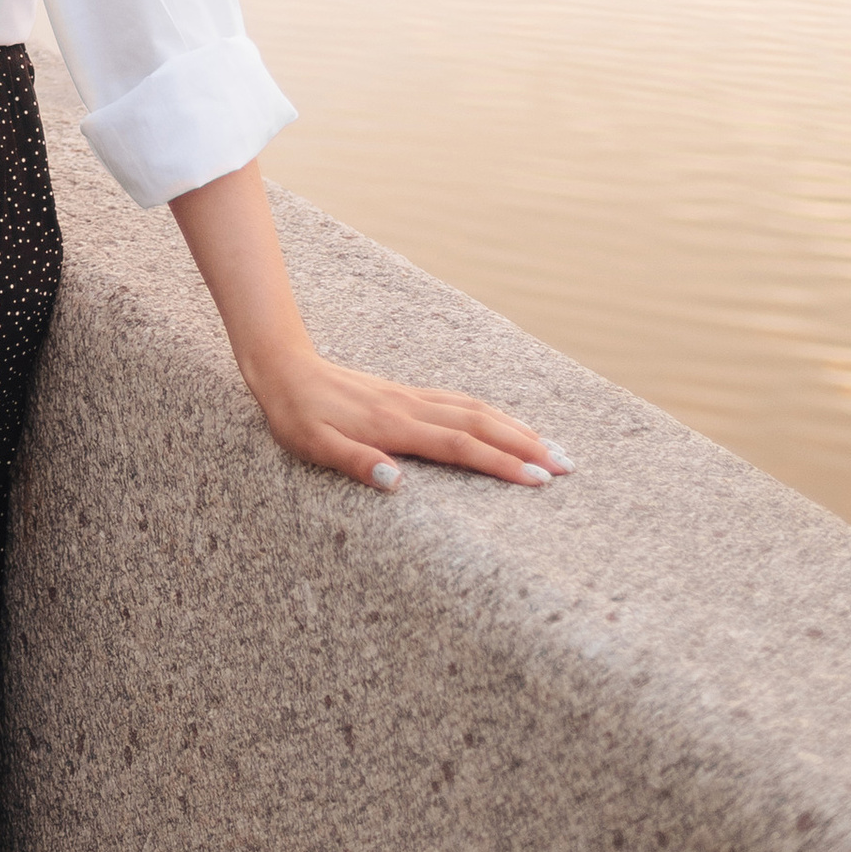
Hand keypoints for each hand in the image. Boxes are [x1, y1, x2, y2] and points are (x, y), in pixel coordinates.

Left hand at [245, 347, 574, 493]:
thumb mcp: (314, 447)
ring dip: (515, 427)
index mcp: (393, 426)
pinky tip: (504, 423)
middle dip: (525, 445)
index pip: (459, 447)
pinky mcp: (406, 394)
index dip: (501, 463)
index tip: (539, 480)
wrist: (283, 368)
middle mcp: (410, 408)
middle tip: (567, 466)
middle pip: (480, 424)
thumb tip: (397, 483)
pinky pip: (459, 401)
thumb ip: (355, 462)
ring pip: (474, 409)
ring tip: (551, 447)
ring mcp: (411, 398)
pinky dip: (491, 412)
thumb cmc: (297, 416)